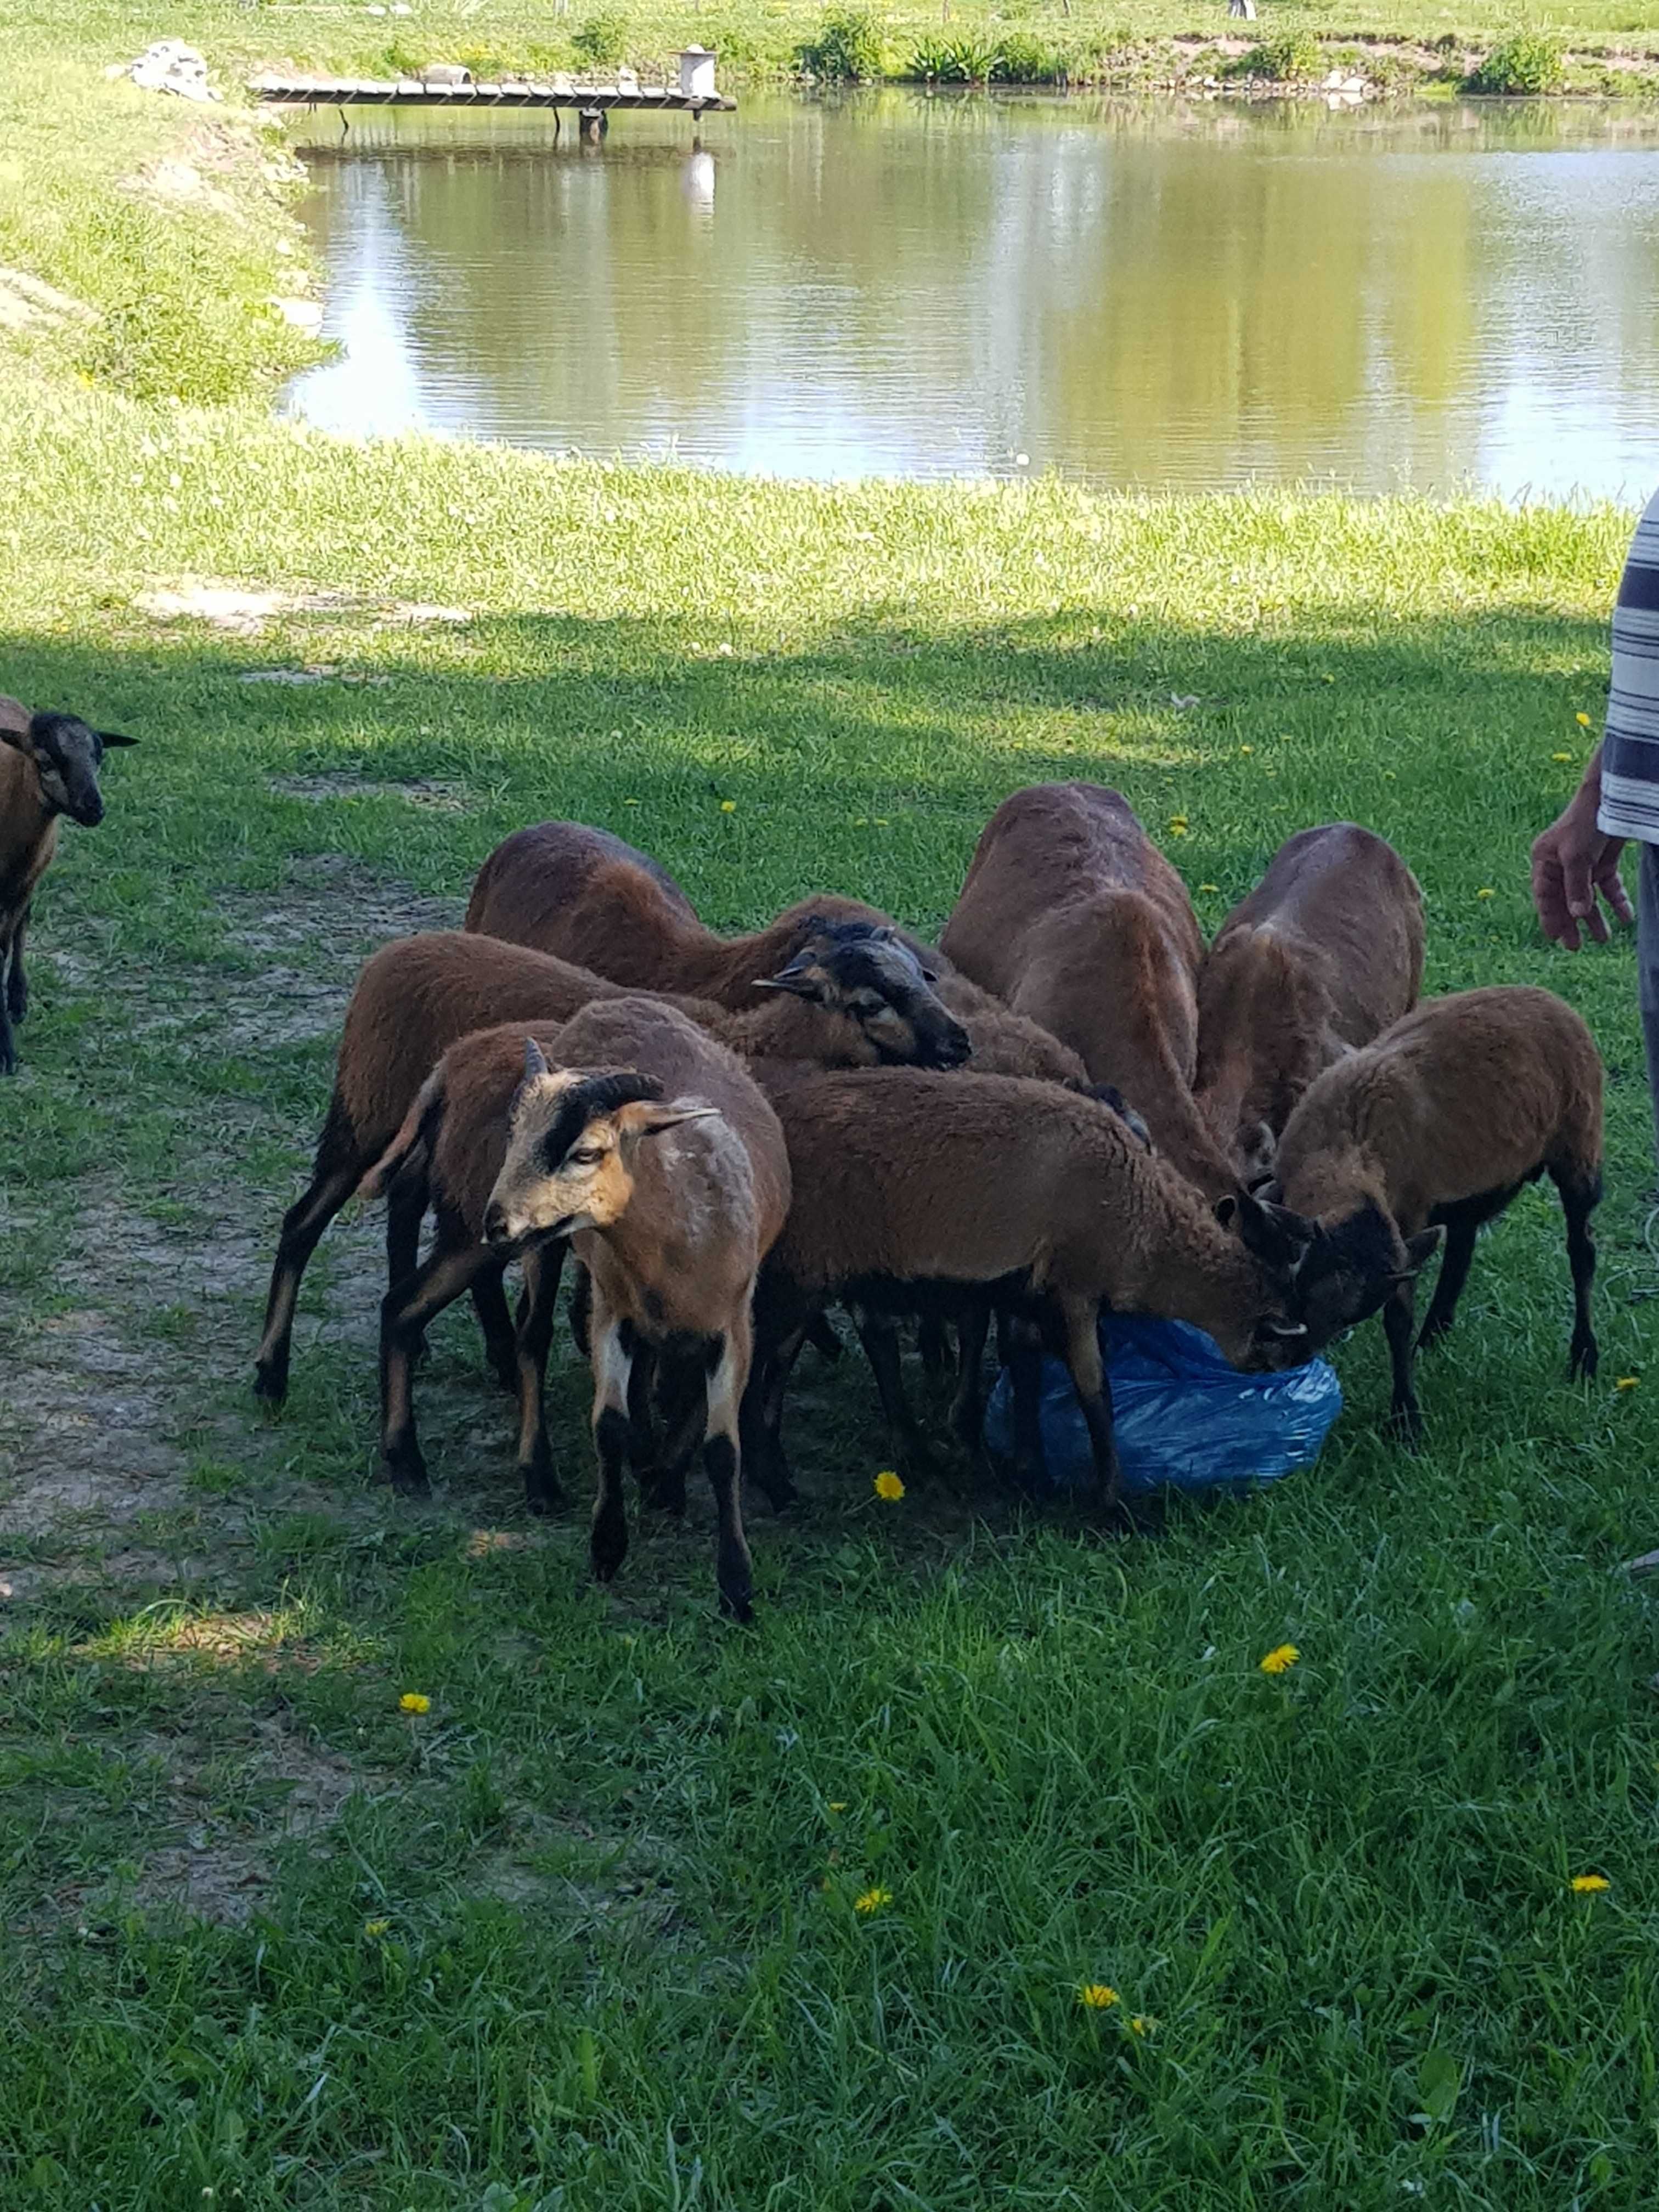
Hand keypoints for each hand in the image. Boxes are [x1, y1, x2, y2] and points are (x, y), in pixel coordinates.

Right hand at [1531, 782, 1631, 949]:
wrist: (1611, 796)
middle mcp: (1561, 864)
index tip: (1556, 938)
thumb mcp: (1577, 857)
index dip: (1549, 917)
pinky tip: (1626, 916)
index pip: (1544, 896)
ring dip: (1596, 917)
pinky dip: (1616, 901)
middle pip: (1565, 900)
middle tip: (1576, 947)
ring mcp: (1582, 863)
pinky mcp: (1602, 860)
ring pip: (1587, 897)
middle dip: (1572, 924)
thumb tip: (1577, 914)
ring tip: (1604, 938)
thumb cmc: (1585, 822)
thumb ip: (1576, 886)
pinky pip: (1607, 886)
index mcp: (1544, 861)